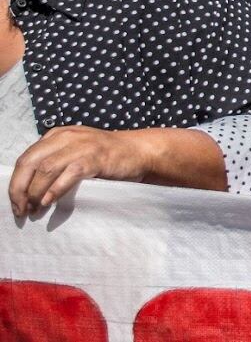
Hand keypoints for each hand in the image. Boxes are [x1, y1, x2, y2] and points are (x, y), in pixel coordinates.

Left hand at [9, 126, 146, 215]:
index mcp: (58, 135)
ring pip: (45, 169)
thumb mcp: (76, 151)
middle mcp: (66, 137)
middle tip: (20, 210)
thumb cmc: (107, 156)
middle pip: (29, 162)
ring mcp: (82, 146)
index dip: (16, 183)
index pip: (26, 159)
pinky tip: (49, 202)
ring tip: (34, 210)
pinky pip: (69, 174)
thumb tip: (28, 189)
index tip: (16, 203)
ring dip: (35, 193)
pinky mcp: (95, 158)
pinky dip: (55, 190)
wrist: (140, 151)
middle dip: (19, 189)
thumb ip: (55, 160)